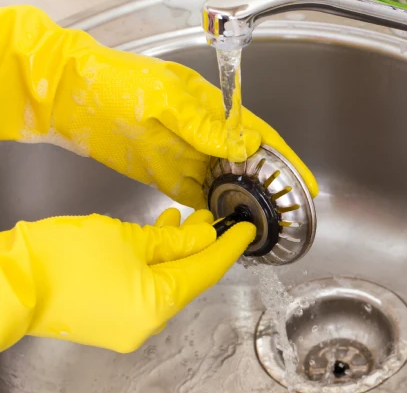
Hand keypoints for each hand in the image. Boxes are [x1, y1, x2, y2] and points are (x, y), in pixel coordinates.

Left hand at [0, 5, 317, 207]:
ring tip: (261, 225)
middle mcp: (203, 134)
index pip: (259, 137)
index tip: (305, 184)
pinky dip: (209, 209)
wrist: (68, 94)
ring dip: (241, 202)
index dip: (285, 161)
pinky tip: (221, 225)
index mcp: (212, 110)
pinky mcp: (162, 172)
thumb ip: (207, 127)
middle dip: (269, 187)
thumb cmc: (116, 83)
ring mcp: (183, 154)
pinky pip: (194, 194)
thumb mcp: (167, 100)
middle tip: (288, 213)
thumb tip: (247, 145)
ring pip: (224, 182)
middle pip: (247, 164)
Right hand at [0, 208, 255, 352]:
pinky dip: (151, 264)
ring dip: (175, 251)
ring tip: (184, 219)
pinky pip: (142, 289)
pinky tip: (155, 236)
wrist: (8, 281)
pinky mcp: (108, 319)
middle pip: (186, 279)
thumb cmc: (62, 258)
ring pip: (164, 282)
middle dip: (199, 245)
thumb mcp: (128, 238)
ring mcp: (126, 325)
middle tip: (213, 216)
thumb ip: (173, 240)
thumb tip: (204, 237)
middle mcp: (146, 323)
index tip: (246, 230)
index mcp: (157, 305)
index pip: (206, 272)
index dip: (229, 247)